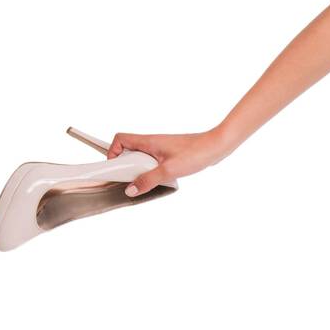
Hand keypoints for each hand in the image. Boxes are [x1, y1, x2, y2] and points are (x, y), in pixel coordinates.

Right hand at [107, 128, 228, 197]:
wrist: (217, 147)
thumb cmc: (196, 152)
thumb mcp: (169, 170)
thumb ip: (148, 180)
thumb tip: (130, 190)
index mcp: (148, 141)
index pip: (120, 139)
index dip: (113, 152)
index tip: (116, 168)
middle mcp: (152, 143)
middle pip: (128, 150)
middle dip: (125, 165)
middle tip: (131, 179)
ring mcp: (161, 148)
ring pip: (141, 158)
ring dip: (140, 170)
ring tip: (147, 181)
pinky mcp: (170, 155)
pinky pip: (153, 162)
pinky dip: (151, 171)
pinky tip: (161, 180)